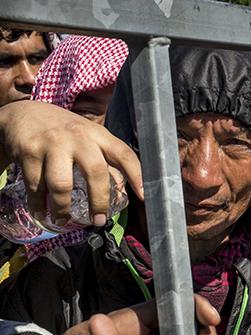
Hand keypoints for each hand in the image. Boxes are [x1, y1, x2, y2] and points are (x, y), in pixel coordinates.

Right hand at [0, 100, 142, 226]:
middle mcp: (78, 136)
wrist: (22, 114)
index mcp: (97, 134)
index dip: (136, 175)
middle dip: (99, 202)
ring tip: (63, 221)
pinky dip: (37, 204)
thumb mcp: (88, 137)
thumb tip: (121, 191)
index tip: (144, 197)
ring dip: (63, 208)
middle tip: (99, 220)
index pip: (123, 154)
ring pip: (61, 184)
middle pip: (95, 172)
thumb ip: (103, 158)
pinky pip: (35, 185)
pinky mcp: (29, 151)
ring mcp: (52, 143)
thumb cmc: (63, 131)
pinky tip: (41, 213)